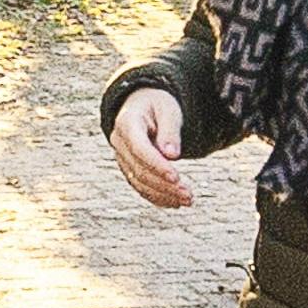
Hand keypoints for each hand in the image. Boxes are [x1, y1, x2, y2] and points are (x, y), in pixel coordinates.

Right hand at [106, 87, 196, 209]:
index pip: (139, 149)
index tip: (176, 177)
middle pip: (139, 170)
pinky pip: (140, 187)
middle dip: (164, 185)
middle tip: (188, 194)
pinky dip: (157, 197)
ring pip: (139, 182)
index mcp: (127, 123)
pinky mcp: (129, 168)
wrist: (143, 105)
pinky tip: (175, 203)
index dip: (157, 165)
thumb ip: (169, 131)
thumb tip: (172, 156)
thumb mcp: (168, 109)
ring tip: (187, 200)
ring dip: (163, 194)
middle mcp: (119, 143)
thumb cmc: (158, 104)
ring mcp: (122, 158)